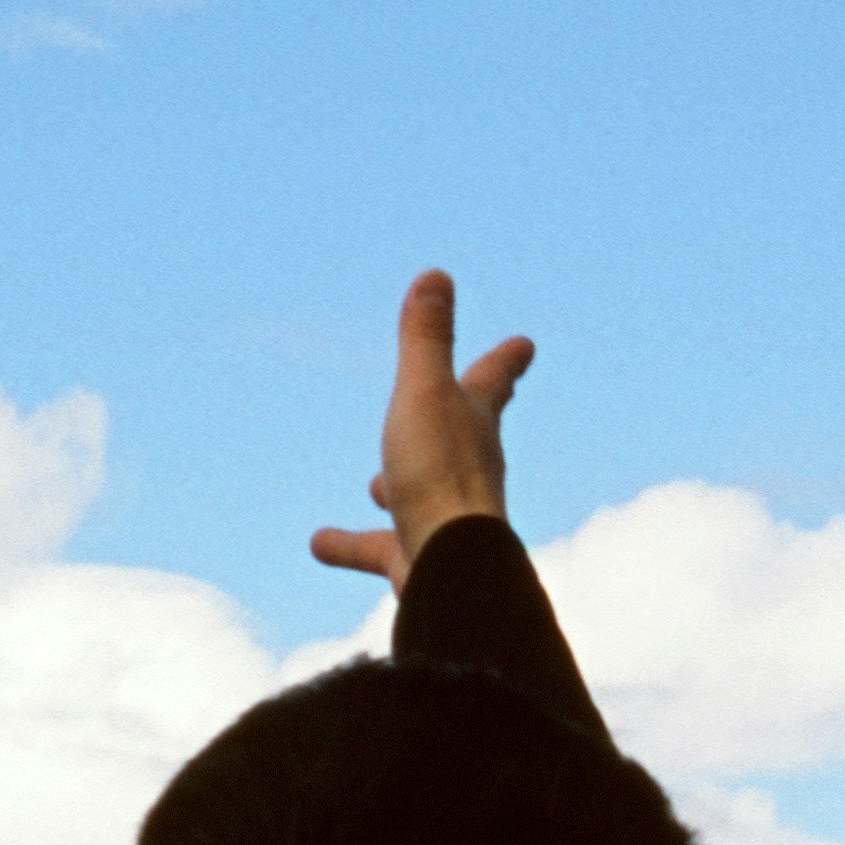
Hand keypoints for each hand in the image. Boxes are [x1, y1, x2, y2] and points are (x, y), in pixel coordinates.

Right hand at [307, 268, 530, 582]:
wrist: (450, 570)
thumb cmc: (441, 476)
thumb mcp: (425, 394)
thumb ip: (425, 339)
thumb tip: (436, 275)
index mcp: (475, 425)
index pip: (494, 380)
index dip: (505, 359)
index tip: (524, 345)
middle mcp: (468, 472)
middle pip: (470, 436)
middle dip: (471, 414)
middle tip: (486, 398)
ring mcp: (445, 519)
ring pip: (417, 493)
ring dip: (398, 482)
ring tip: (374, 483)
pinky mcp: (418, 560)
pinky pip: (377, 547)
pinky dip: (349, 543)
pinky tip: (319, 543)